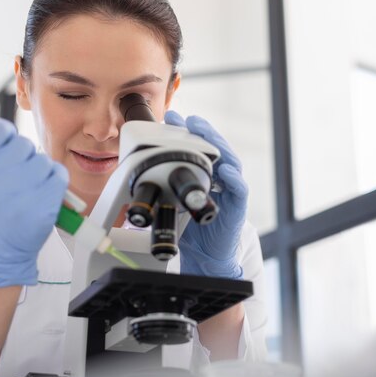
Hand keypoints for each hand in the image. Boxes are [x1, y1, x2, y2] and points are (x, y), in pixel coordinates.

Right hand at [0, 115, 68, 286]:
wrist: (0, 248)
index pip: (0, 128)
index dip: (5, 138)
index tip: (2, 152)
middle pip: (24, 144)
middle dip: (22, 157)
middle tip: (14, 175)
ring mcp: (25, 189)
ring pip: (43, 159)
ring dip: (39, 171)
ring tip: (27, 188)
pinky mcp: (47, 201)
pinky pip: (59, 174)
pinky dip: (54, 181)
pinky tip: (41, 193)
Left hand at [164, 111, 246, 278]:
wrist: (206, 257)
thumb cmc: (190, 229)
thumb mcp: (172, 202)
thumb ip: (163, 185)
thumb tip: (136, 170)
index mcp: (205, 176)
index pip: (198, 148)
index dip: (187, 132)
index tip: (171, 118)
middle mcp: (219, 179)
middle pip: (216, 149)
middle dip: (203, 132)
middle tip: (190, 120)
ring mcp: (230, 191)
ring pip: (230, 162)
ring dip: (219, 146)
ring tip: (207, 134)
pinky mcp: (237, 207)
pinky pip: (239, 190)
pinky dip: (234, 179)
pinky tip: (227, 171)